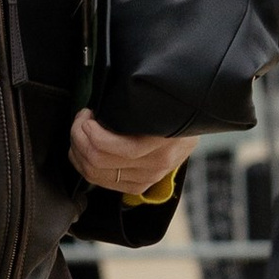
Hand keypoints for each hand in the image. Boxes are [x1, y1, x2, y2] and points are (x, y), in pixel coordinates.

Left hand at [69, 112, 199, 194]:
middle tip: (79, 121)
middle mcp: (155, 164)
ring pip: (95, 174)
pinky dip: (86, 167)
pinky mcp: (140, 186)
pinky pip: (103, 182)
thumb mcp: (161, 101)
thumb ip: (136, 102)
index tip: (86, 114)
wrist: (199, 121)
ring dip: (78, 153)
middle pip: (98, 160)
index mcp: (160, 142)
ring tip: (80, 134)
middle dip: (78, 138)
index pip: (111, 147)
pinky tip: (86, 151)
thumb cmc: (176, 106)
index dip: (88, 130)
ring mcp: (147, 178)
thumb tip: (102, 92)